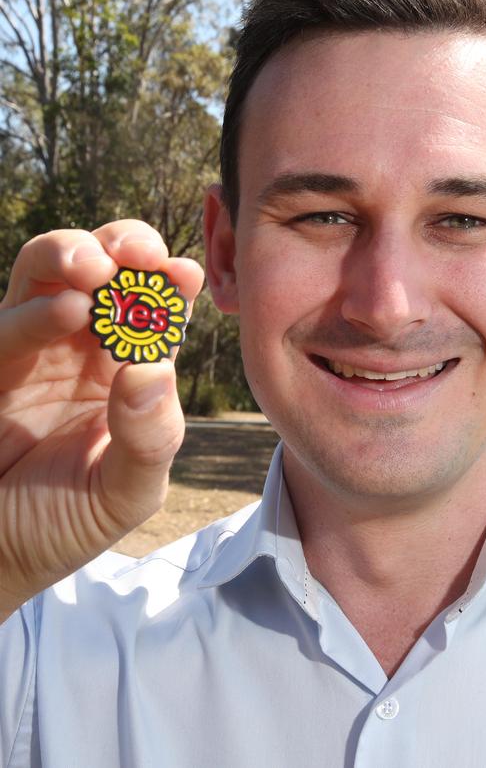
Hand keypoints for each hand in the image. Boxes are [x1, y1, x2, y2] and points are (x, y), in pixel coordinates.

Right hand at [0, 221, 204, 619]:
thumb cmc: (69, 521)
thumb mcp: (126, 493)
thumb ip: (149, 440)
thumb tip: (153, 369)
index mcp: (129, 369)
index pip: (155, 309)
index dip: (169, 283)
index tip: (184, 276)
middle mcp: (82, 349)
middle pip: (101, 270)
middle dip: (121, 247)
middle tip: (139, 253)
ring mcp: (32, 352)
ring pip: (45, 276)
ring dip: (71, 257)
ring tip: (96, 271)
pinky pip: (7, 326)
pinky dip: (36, 313)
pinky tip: (69, 313)